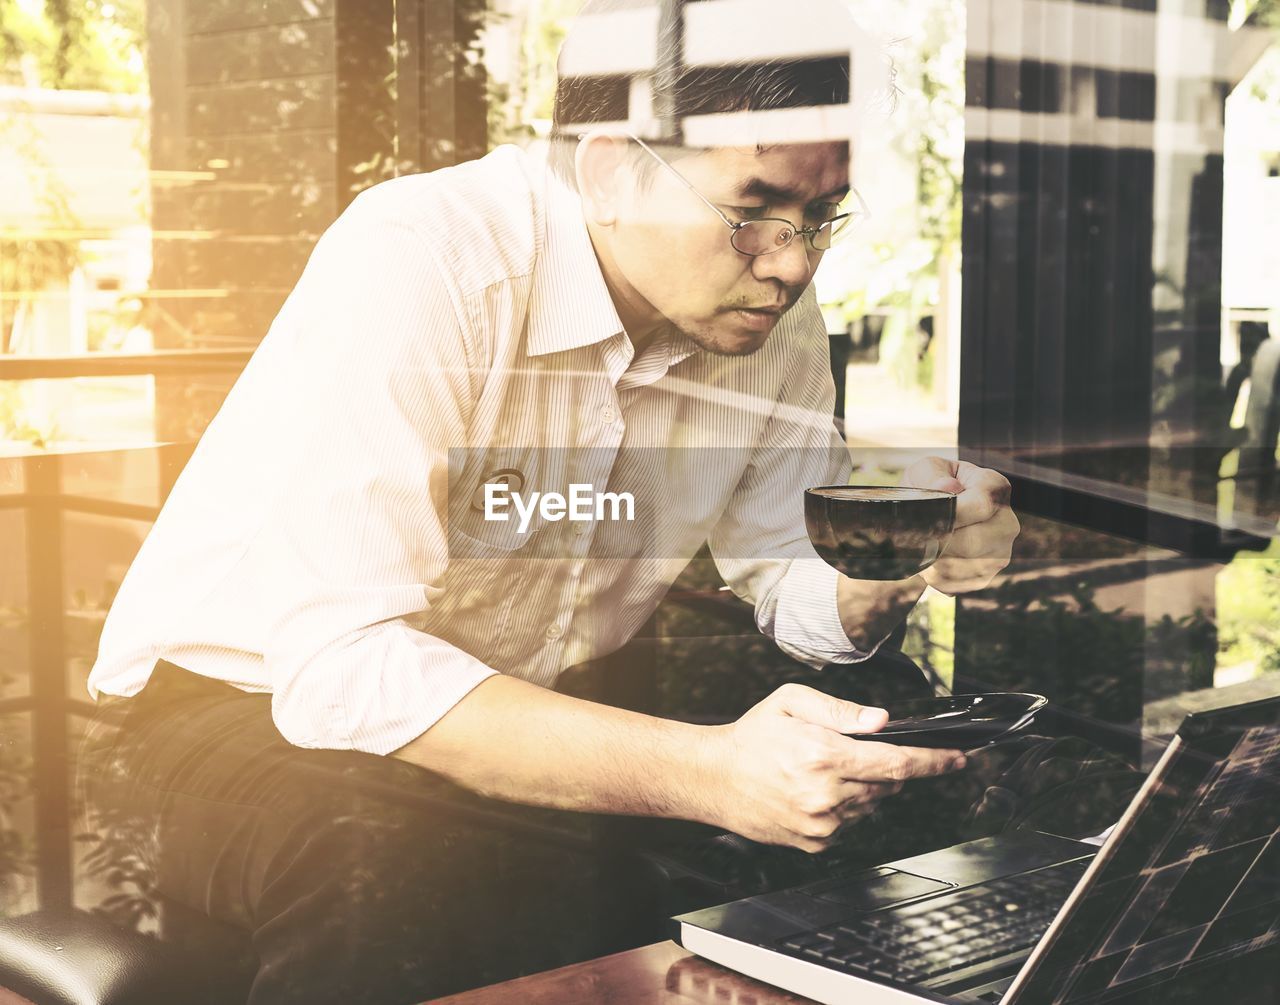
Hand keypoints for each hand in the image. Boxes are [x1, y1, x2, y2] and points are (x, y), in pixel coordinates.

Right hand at [704, 683, 965, 851]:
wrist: (713, 778)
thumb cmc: (751, 737)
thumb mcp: (791, 702)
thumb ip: (841, 710)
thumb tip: (881, 721)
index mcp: (823, 754)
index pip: (896, 762)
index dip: (934, 761)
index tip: (958, 759)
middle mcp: (826, 793)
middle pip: (888, 783)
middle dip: (886, 767)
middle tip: (853, 752)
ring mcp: (822, 823)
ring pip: (871, 804)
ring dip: (863, 786)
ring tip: (823, 770)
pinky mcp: (815, 842)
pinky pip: (850, 823)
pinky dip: (845, 806)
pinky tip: (814, 791)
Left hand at [903, 457, 1019, 594]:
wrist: (934, 510)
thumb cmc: (930, 485)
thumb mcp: (927, 469)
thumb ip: (933, 474)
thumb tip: (949, 487)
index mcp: (996, 488)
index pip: (980, 507)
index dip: (950, 515)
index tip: (926, 518)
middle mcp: (1007, 523)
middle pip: (972, 543)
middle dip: (937, 541)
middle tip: (914, 535)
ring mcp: (1000, 553)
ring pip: (960, 567)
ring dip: (932, 560)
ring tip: (921, 545)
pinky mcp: (985, 577)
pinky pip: (954, 584)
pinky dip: (932, 576)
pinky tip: (928, 560)